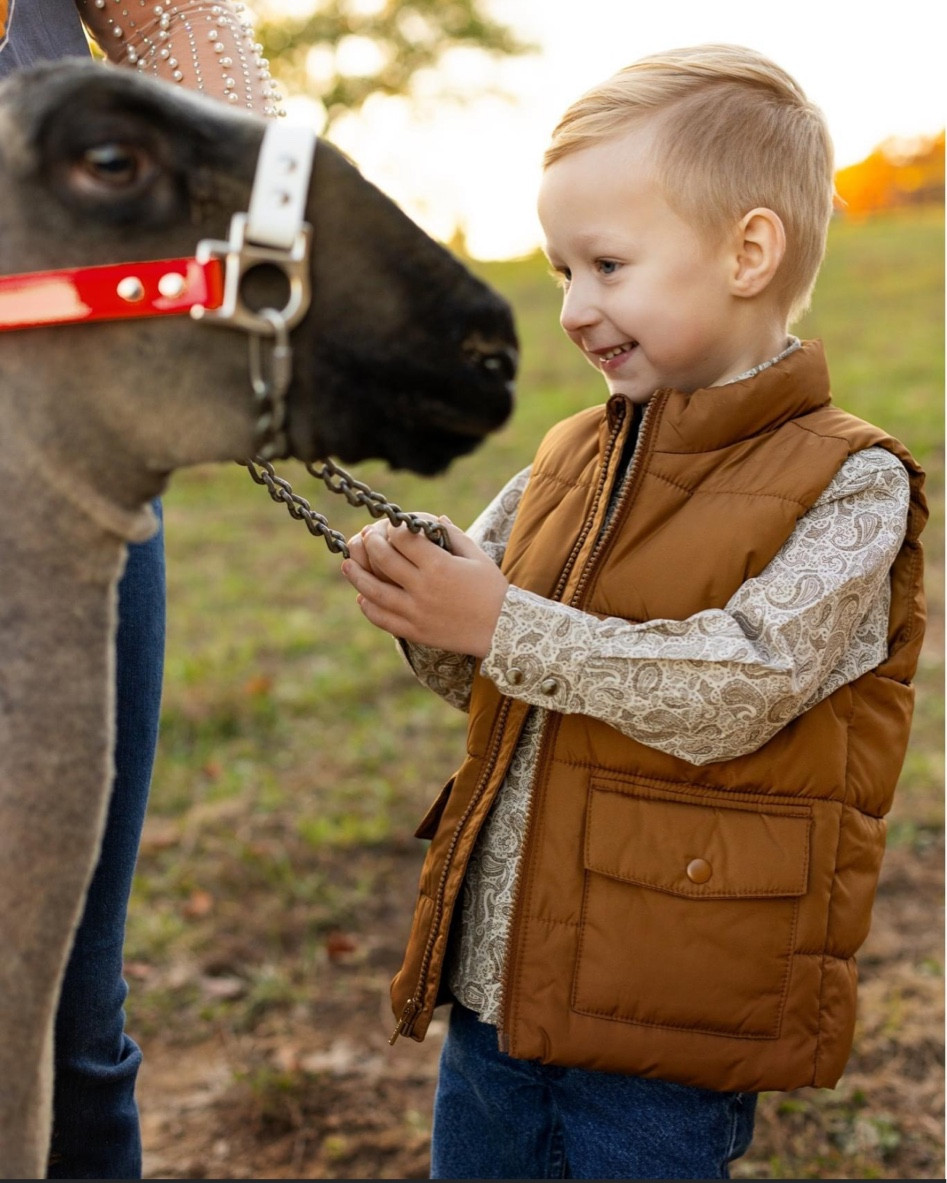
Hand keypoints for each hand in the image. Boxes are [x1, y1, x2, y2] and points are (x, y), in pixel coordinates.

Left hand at [340, 517, 507, 656]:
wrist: (502, 629)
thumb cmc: (492, 590)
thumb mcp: (477, 557)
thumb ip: (453, 535)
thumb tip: (435, 519)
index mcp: (438, 565)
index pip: (402, 539)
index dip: (392, 528)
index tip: (390, 526)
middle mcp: (422, 587)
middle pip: (383, 560)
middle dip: (370, 544)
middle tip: (365, 537)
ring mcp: (416, 611)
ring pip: (374, 591)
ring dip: (356, 575)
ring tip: (346, 564)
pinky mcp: (415, 631)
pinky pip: (383, 619)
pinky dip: (369, 608)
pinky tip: (362, 598)